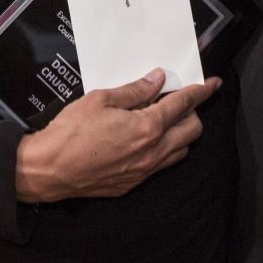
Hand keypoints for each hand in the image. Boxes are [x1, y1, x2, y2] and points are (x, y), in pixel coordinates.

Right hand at [14, 68, 219, 203]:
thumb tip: (157, 80)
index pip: (183, 105)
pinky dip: (165, 148)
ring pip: (181, 150)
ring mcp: (145, 170)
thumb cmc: (71, 132)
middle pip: (192, 130)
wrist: (51, 169)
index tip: (212, 84)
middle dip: (193, 111)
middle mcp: (153, 151)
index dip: (200, 92)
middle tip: (182, 98)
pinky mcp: (134, 183)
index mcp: (147, 127)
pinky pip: (163, 165)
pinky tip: (148, 137)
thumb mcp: (101, 99)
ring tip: (165, 117)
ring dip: (181, 132)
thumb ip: (134, 90)